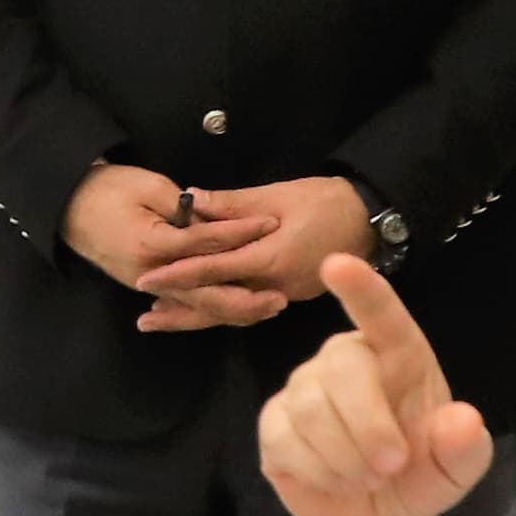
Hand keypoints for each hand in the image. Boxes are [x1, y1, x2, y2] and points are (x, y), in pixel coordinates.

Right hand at [65, 164, 279, 324]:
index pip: (208, 243)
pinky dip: (207, 312)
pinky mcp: (144, 285)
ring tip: (265, 308)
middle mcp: (153, 274)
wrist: (66, 205)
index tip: (272, 225)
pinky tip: (230, 315)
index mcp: (155, 245)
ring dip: (232, 310)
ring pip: (197, 306)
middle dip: (246, 298)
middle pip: (207, 294)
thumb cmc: (107, 189)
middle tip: (280, 298)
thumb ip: (183, 207)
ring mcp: (147, 284)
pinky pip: (182, 304)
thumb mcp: (148, 186)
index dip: (242, 233)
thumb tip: (214, 218)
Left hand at [137, 176, 372, 330]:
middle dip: (180, 312)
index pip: (214, 271)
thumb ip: (233, 204)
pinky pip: (247, 308)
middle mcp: (274, 285)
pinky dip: (220, 311)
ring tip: (162, 321)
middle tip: (144, 318)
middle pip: (218, 306)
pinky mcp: (289, 295)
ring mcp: (284, 294)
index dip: (177, 275)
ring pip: (231, 313)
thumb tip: (190, 200)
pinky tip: (200, 310)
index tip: (145, 279)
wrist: (370, 221)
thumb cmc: (327, 202)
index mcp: (270, 259)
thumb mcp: (279, 195)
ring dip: (196, 317)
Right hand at [256, 253, 493, 515]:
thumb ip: (464, 448)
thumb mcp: (454, 470)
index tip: (338, 264)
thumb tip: (464, 422)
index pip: (380, 314)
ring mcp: (304, 388)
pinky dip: (320, 473)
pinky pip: (286, 440)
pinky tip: (337, 482)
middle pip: (343, 371)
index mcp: (397, 354)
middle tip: (392, 468)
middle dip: (370, 427)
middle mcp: (346, 359)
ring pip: (313, 410)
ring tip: (368, 479)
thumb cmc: (419, 476)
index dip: (361, 289)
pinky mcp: (274, 422)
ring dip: (347, 459)